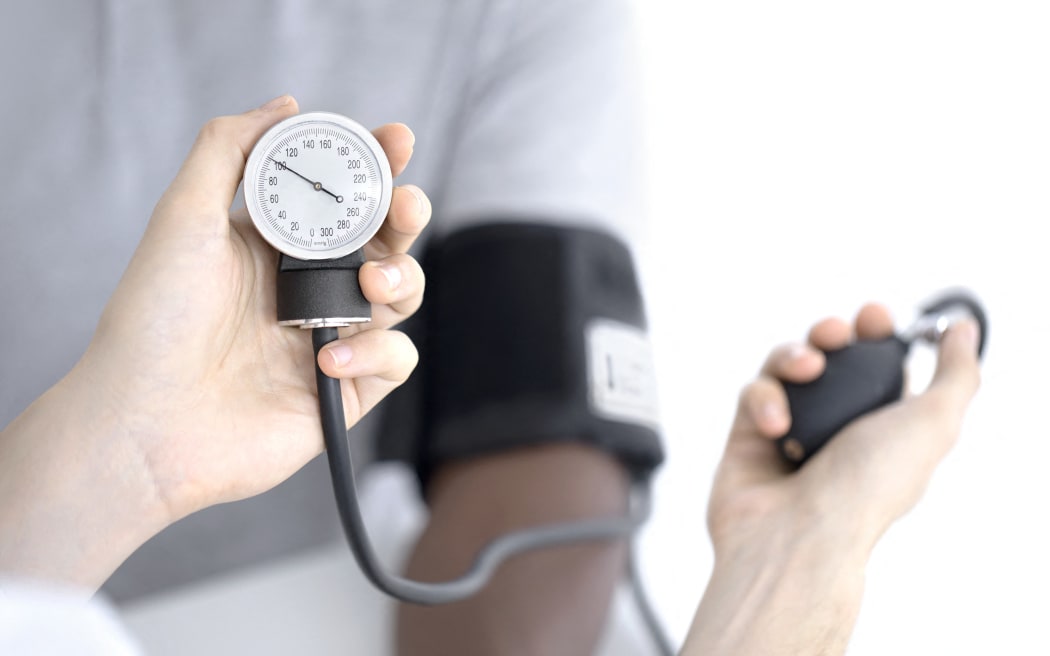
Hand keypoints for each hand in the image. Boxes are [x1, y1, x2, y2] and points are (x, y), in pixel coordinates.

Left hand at [0, 96, 430, 587]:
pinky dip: (375, 352)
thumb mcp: (184, 215)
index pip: (344, 193)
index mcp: (278, 243)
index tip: (396, 142)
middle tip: (403, 206)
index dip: (377, 165)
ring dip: (400, 279)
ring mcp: (332, 336)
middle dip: (406, 214)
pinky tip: (329, 358)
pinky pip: (395, 360)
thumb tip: (287, 106)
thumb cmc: (154, 318)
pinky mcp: (346, 390)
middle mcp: (310, 286)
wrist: (145, 420)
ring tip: (370, 286)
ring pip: (402, 294)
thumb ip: (230, 148)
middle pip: (387, 239)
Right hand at [682, 302, 980, 654]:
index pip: (878, 366)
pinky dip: (764, 400)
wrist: (798, 535)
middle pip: (829, 358)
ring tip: (807, 370)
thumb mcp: (934, 424)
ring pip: (785, 368)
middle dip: (829, 335)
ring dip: (794, 357)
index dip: (875, 335)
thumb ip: (957, 373)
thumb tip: (964, 331)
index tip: (875, 318)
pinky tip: (776, 423)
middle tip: (835, 336)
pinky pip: (752, 393)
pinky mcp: (747, 436)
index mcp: (883, 427)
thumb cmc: (866, 490)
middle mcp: (836, 429)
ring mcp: (791, 431)